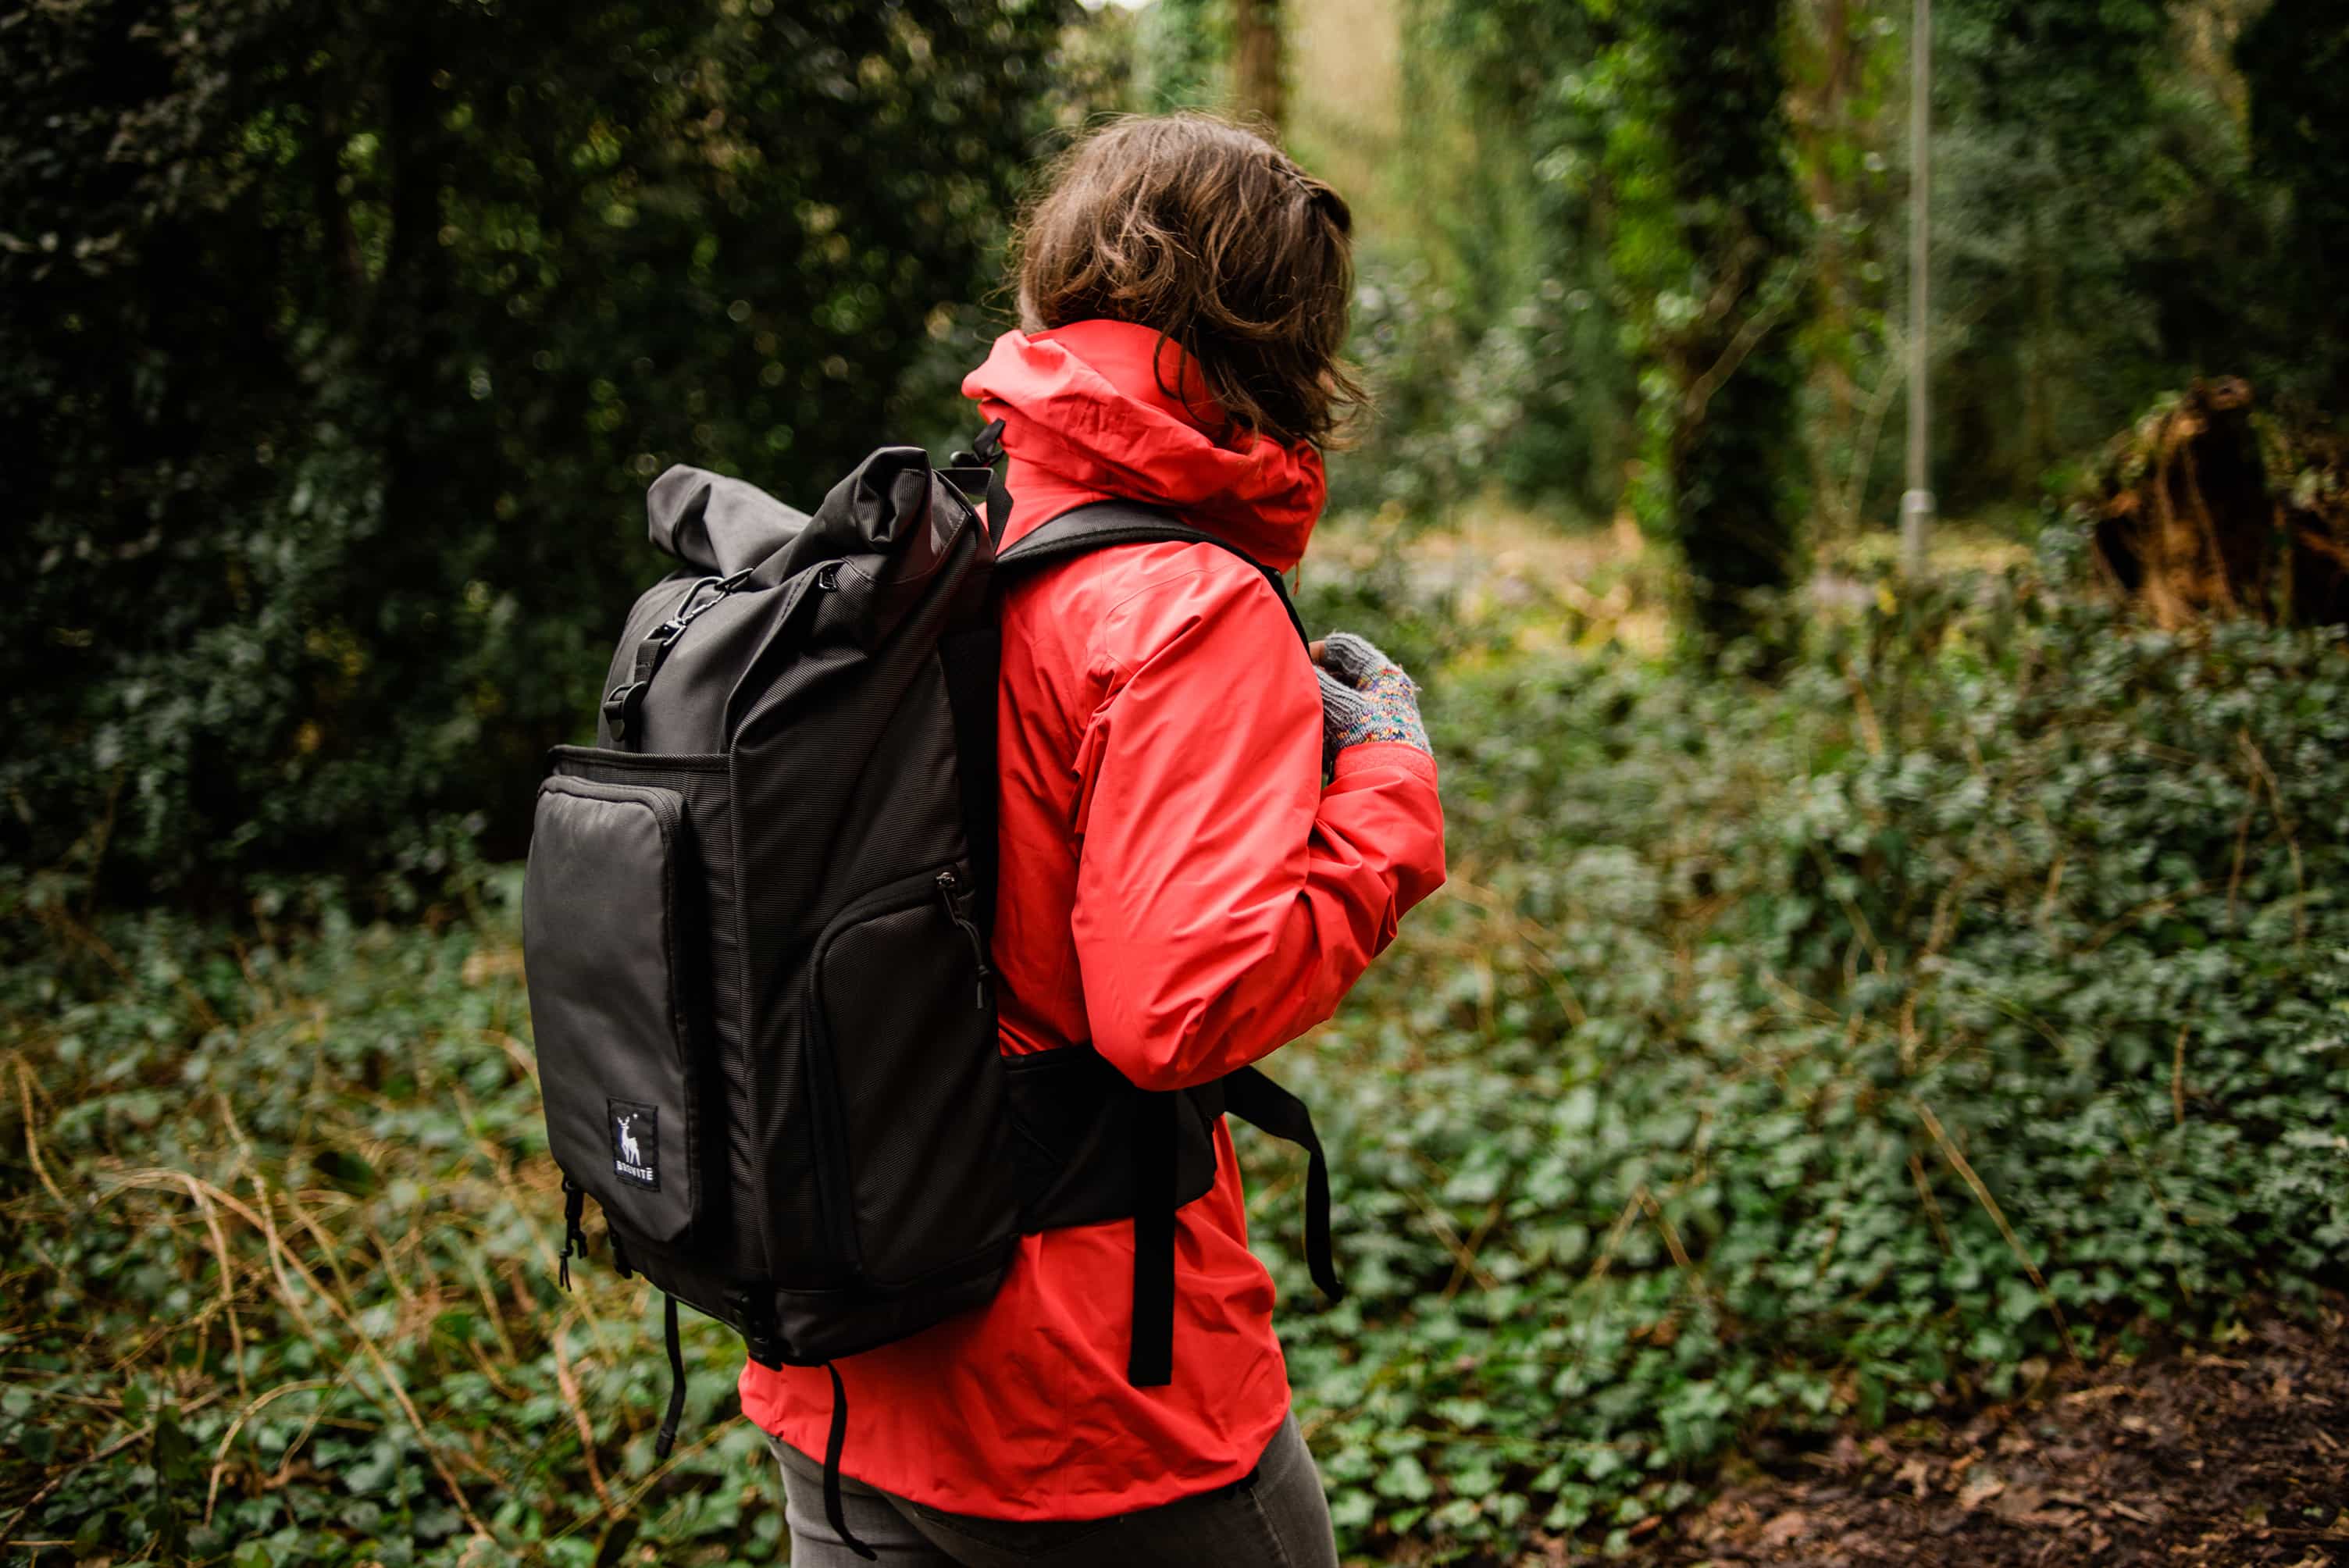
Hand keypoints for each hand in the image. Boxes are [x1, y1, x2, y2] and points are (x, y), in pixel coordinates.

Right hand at [1312, 631, 1429, 775]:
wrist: (1395, 784)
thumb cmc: (1371, 738)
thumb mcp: (1342, 706)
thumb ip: (1318, 683)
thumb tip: (1301, 668)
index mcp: (1384, 675)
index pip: (1345, 648)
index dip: (1317, 651)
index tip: (1297, 664)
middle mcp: (1385, 692)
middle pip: (1343, 674)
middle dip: (1318, 682)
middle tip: (1298, 692)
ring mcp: (1381, 716)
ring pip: (1342, 701)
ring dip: (1321, 706)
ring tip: (1305, 716)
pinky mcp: (1373, 740)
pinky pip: (1345, 724)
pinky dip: (1328, 727)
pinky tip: (1316, 739)